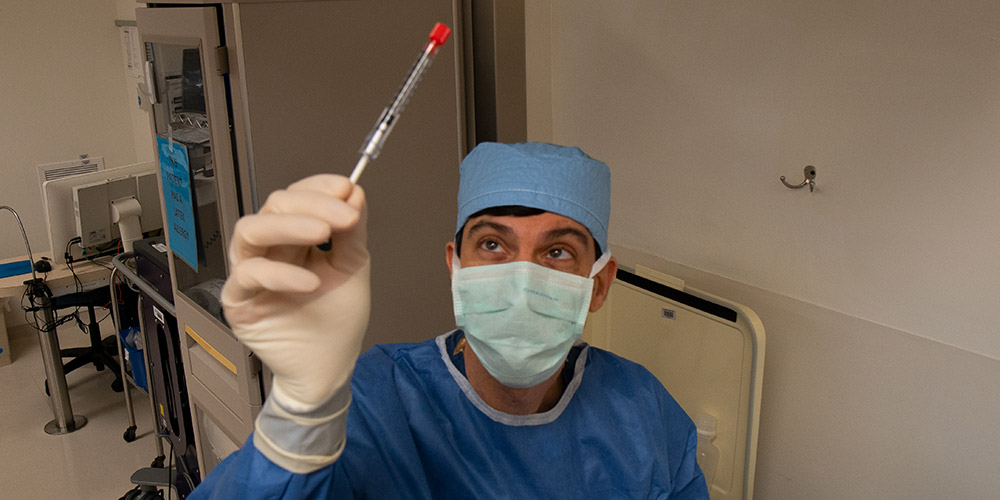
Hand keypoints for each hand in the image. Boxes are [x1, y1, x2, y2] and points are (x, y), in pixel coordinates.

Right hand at [221, 174, 369, 408]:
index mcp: (294, 237)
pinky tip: (310, 282)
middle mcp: (268, 249)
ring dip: (289, 225)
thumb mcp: (352, 268)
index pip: (296, 196)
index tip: (346, 189)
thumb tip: (353, 191)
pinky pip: (250, 274)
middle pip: (274, 206)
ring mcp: (249, 272)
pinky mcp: (238, 300)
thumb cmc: (336, 320)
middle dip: (311, 204)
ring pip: (251, 230)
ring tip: (323, 232)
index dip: (318, 188)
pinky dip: (281, 273)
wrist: (330, 367)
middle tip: (344, 214)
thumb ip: (351, 231)